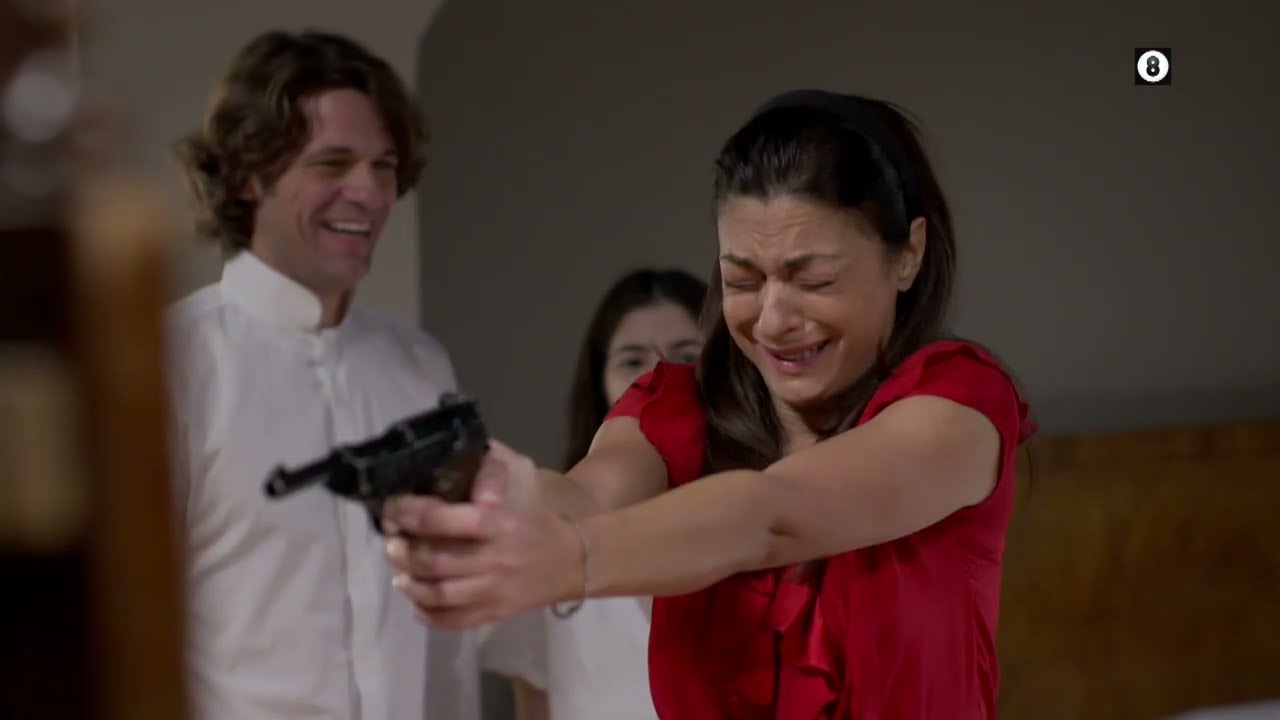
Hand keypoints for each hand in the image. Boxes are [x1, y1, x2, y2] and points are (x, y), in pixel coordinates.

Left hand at [381, 441, 583, 628]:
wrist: (575, 562)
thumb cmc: (536, 525)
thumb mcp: (511, 502)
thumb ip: (476, 496)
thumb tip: (430, 493)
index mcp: (499, 524)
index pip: (445, 519)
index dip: (411, 514)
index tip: (393, 510)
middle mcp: (495, 559)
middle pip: (435, 561)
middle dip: (404, 552)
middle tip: (391, 544)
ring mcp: (495, 591)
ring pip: (439, 594)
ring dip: (411, 585)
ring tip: (400, 574)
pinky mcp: (496, 613)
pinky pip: (454, 621)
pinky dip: (428, 615)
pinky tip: (417, 603)